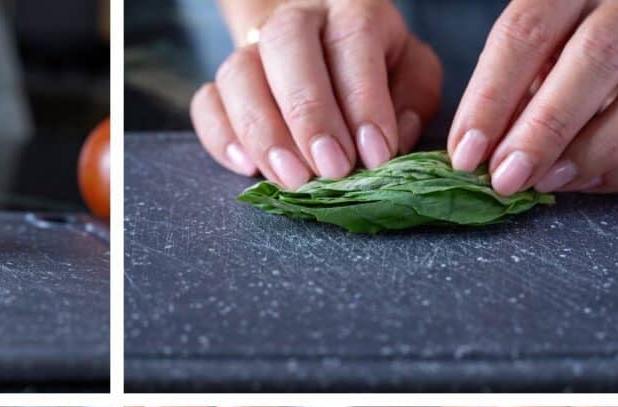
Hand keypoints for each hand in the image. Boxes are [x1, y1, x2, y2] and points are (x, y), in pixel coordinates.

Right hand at [191, 0, 441, 187]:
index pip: (353, 41)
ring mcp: (250, 51)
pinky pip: (205, 103)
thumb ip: (412, 100)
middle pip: (286, 48)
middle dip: (309, 115)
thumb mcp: (410, 75)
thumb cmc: (373, 70)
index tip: (374, 155)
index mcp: (351, 11)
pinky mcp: (219, 86)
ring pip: (239, 75)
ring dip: (264, 133)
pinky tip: (247, 168)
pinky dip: (221, 137)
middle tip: (330, 170)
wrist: (320, 52)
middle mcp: (295, 22)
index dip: (363, 101)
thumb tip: (392, 139)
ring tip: (292, 178)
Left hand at [449, 0, 617, 194]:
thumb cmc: (536, 70)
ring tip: (546, 182)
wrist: (594, 65)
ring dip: (593, 150)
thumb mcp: (507, 72)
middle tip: (507, 176)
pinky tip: (582, 183)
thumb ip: (493, 107)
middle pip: (598, 55)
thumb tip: (471, 160)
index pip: (526, 32)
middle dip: (546, 127)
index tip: (466, 155)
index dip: (491, 98)